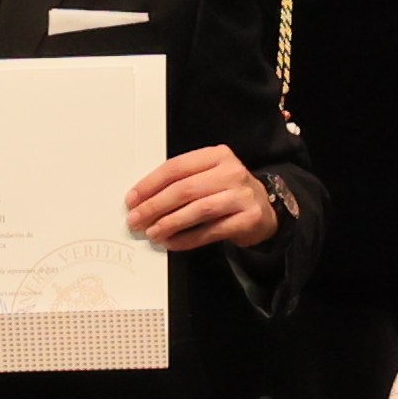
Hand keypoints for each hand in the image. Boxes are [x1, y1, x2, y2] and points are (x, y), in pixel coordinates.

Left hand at [125, 144, 278, 253]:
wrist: (265, 210)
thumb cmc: (227, 193)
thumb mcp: (208, 177)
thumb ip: (181, 182)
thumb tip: (142, 200)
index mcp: (217, 155)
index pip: (176, 167)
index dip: (150, 184)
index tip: (132, 200)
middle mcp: (231, 172)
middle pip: (185, 189)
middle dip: (155, 206)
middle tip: (136, 220)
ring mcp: (242, 195)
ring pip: (198, 209)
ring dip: (170, 223)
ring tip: (152, 233)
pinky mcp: (248, 219)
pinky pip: (211, 230)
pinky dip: (188, 238)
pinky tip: (172, 243)